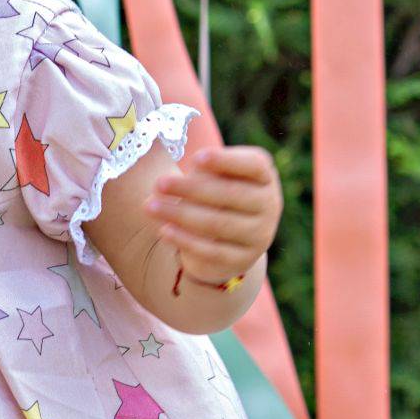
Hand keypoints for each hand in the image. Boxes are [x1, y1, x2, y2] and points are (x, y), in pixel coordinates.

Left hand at [144, 142, 280, 289]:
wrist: (226, 240)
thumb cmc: (216, 195)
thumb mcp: (212, 177)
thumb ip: (202, 173)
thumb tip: (167, 184)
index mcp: (264, 176)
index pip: (253, 165)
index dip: (226, 161)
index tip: (195, 158)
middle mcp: (270, 204)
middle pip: (231, 194)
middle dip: (191, 188)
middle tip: (159, 182)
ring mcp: (260, 235)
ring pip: (219, 223)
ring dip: (180, 214)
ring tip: (150, 206)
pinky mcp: (243, 260)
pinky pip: (212, 251)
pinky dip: (185, 240)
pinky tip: (163, 230)